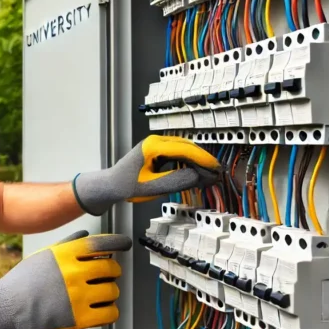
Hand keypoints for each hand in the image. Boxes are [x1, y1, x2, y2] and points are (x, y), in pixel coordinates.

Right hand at [0, 231, 128, 328]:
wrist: (6, 308)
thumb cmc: (21, 282)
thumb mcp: (43, 255)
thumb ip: (67, 244)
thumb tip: (86, 235)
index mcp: (66, 254)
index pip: (101, 243)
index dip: (118, 242)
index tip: (124, 244)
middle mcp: (75, 272)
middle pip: (112, 268)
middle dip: (113, 271)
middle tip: (107, 276)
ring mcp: (78, 296)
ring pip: (113, 291)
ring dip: (110, 292)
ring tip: (99, 294)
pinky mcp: (80, 318)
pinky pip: (110, 314)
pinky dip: (109, 311)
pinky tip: (100, 309)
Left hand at [73, 135, 220, 214]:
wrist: (111, 184)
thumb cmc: (127, 186)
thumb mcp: (152, 187)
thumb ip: (175, 181)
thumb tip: (199, 176)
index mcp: (152, 147)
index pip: (184, 150)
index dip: (203, 160)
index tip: (216, 169)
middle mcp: (156, 141)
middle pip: (187, 147)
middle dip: (203, 160)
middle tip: (217, 174)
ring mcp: (157, 144)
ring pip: (184, 149)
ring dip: (198, 161)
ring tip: (210, 175)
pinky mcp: (159, 150)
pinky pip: (179, 153)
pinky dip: (189, 162)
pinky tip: (197, 173)